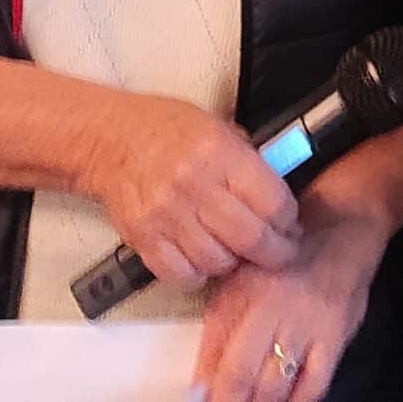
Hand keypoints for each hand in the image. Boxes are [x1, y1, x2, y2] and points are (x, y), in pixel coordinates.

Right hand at [76, 92, 298, 287]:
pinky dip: (199, 273)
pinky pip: (183, 275)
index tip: (291, 226)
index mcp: (219, 152)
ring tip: (235, 249)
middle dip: (275, 252)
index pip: (272, 201)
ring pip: (219, 262)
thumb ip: (249, 162)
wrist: (111, 140)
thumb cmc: (167, 130)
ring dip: (234, 262)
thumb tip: (279, 197)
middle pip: (251, 238)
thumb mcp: (219, 128)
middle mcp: (193, 184)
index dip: (289, 220)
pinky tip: (202, 257)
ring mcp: (166, 215)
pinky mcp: (145, 238)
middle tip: (279, 252)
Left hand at [193, 217, 386, 401]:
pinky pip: (314, 385)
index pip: (217, 348)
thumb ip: (220, 324)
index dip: (208, 386)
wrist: (342, 229)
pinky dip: (296, 401)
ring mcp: (308, 324)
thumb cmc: (285, 256)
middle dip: (229, 399)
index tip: (200, 398)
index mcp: (246, 290)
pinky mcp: (336, 337)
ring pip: (275, 385)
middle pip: (242, 373)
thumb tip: (201, 377)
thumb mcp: (243, 277)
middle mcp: (274, 308)